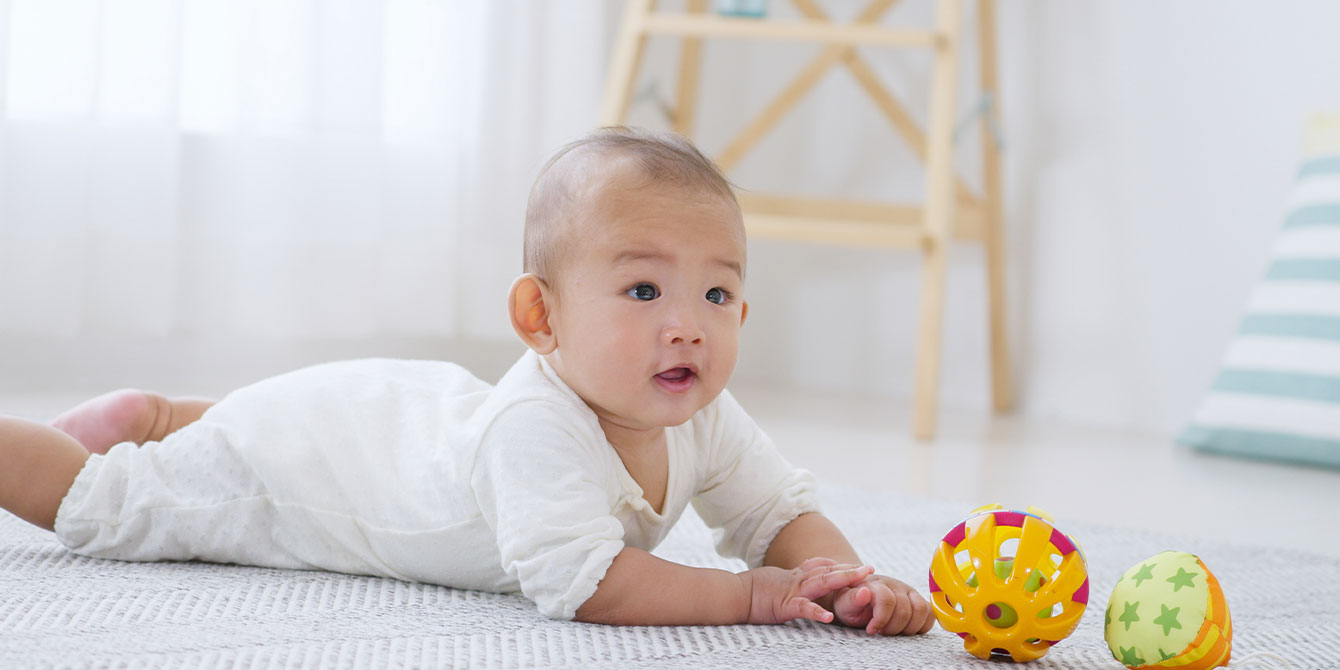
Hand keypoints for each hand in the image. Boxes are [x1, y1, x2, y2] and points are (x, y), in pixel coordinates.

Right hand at [740, 558, 874, 624]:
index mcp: (796, 576)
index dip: (841, 566)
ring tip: (862, 581)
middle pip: (829, 571)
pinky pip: (803, 608)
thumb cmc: (753, 590)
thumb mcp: (777, 580)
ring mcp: (793, 591)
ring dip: (843, 580)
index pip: (822, 567)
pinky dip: (816, 611)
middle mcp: (798, 580)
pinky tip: (829, 616)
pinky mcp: (785, 605)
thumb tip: (800, 576)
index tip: (859, 566)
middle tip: (870, 569)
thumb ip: (791, 578)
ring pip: (822, 583)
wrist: (734, 594)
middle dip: (850, 570)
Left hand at [830, 573, 935, 635]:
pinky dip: (922, 625)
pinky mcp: (916, 598)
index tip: (871, 630)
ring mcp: (907, 590)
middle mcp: (894, 584)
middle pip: (905, 609)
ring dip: (909, 627)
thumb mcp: (844, 603)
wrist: (856, 597)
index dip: (880, 620)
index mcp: (875, 584)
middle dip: (893, 628)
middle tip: (882, 632)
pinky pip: (931, 612)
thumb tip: (864, 593)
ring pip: (922, 610)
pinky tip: (906, 629)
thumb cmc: (849, 603)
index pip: (887, 600)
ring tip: (894, 631)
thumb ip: (851, 599)